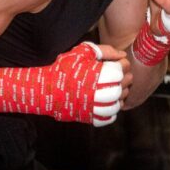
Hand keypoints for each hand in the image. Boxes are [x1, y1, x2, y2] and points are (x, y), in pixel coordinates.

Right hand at [0, 42, 131, 126]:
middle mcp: (96, 92)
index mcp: (95, 74)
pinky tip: (108, 103)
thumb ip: (104, 51)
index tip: (118, 64)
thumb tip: (122, 56)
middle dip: (124, 82)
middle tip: (120, 77)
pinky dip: (111, 112)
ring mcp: (92, 106)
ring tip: (115, 90)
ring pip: (116, 106)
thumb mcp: (81, 52)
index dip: (123, 66)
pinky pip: (108, 118)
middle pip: (120, 89)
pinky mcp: (88, 117)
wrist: (46, 88)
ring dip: (119, 98)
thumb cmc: (63, 68)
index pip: (120, 71)